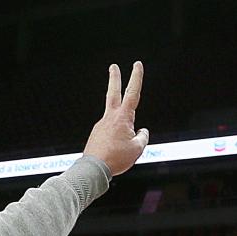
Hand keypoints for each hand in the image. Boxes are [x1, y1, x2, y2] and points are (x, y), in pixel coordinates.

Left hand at [83, 61, 148, 176]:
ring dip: (122, 128)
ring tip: (121, 148)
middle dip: (114, 79)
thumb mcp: (137, 149)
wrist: (93, 170)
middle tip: (113, 67)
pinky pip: (110, 134)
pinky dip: (116, 139)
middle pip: (112, 93)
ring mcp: (100, 126)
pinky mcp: (96, 134)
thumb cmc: (115, 159)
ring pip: (114, 120)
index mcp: (122, 118)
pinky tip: (114, 152)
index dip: (136, 77)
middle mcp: (109, 118)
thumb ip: (143, 137)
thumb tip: (142, 132)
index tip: (136, 65)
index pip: (132, 93)